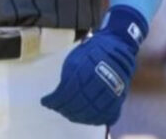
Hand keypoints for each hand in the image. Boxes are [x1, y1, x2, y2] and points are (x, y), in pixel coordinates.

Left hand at [41, 6, 145, 124]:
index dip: (54, 101)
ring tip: (68, 114)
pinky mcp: (120, 96)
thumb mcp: (73, 61)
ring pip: (92, 112)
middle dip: (64, 109)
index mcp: (84, 71)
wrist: (116, 46)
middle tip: (56, 108)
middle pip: (78, 105)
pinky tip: (86, 118)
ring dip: (77, 116)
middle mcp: (97, 83)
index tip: (45, 102)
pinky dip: (95, 119)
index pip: (66, 93)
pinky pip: (108, 114)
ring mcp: (111, 91)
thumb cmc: (90, 52)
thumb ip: (66, 78)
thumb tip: (57, 96)